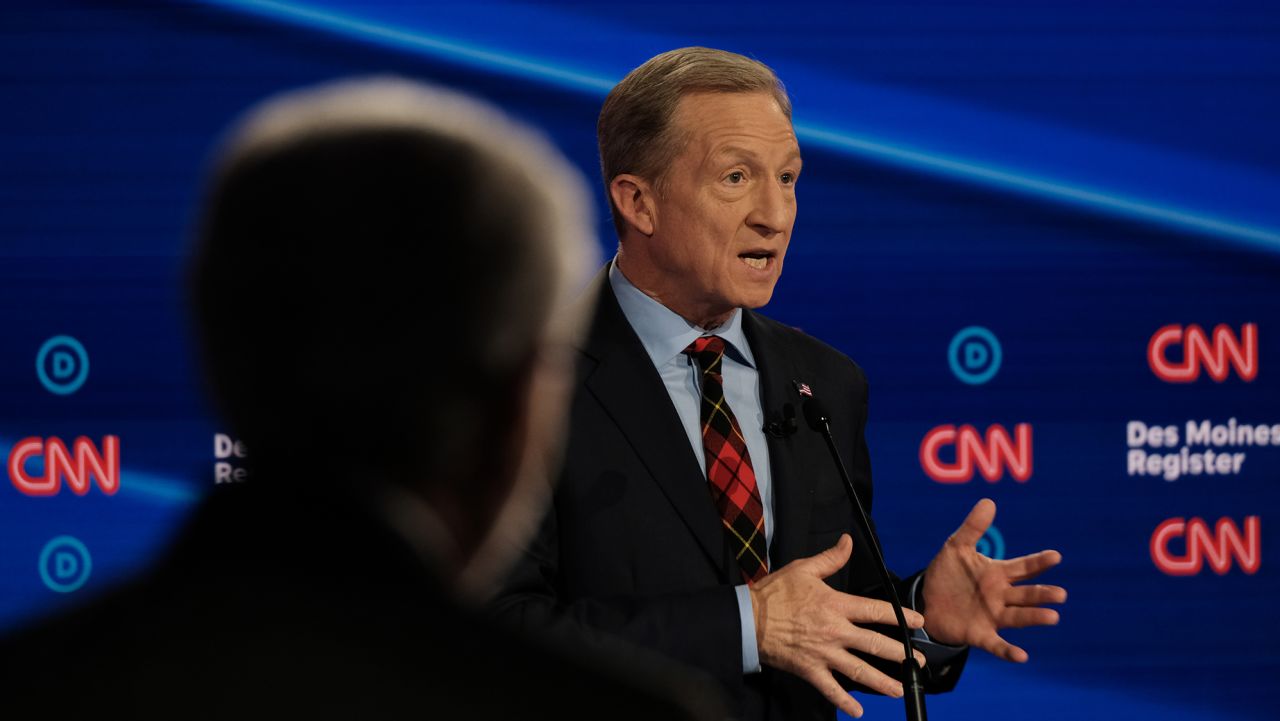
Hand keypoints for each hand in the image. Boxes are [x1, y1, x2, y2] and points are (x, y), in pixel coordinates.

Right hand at [749, 534, 926, 718]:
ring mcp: (824, 653)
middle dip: (900, 655)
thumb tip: (848, 541)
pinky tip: (858, 711)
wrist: (748, 618)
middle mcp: (835, 631)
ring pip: (859, 671)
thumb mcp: (803, 569)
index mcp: (836, 605)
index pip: (876, 610)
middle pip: (874, 644)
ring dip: (883, 682)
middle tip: (918, 663)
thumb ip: (831, 558)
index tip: (918, 622)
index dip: (900, 616)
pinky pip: (830, 690)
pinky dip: (845, 702)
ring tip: (900, 689)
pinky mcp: (810, 670)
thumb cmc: (775, 593)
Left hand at [922, 498, 1066, 661]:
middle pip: (1026, 594)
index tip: (1055, 556)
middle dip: (1042, 594)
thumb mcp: (956, 547)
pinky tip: (1022, 656)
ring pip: (1018, 617)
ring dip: (1035, 617)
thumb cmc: (947, 574)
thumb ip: (973, 527)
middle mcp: (1000, 596)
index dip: (1039, 562)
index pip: (1023, 567)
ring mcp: (992, 616)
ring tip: (1052, 617)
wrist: (926, 601)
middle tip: (1060, 594)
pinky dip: (1009, 651)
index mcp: (998, 573)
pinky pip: (997, 644)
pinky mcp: (980, 634)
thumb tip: (989, 501)